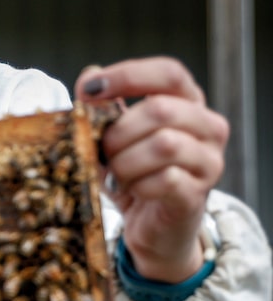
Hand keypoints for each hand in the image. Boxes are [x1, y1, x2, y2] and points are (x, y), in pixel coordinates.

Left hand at [75, 58, 227, 282]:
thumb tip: (90, 75)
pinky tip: (131, 190)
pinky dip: (137, 185)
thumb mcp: (113, 137)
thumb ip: (105, 107)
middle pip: (161, 110)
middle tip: (103, 151)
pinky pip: (166, 180)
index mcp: (187, 103)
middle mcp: (208, 127)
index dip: (128, 75)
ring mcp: (209, 161)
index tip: (90, 90)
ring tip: (116, 173)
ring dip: (125, 160)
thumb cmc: (134, 174)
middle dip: (118, 131)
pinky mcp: (198, 194)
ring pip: (164, 145)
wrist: (152, 227)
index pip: (169, 73)